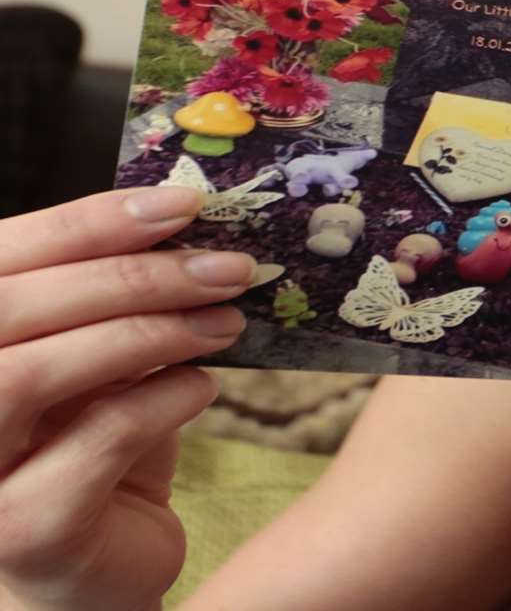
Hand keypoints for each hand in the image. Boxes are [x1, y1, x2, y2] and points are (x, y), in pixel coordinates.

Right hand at [0, 188, 251, 610]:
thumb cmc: (91, 449)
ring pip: (32, 374)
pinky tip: (205, 387)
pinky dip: (162, 400)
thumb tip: (182, 224)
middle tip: (227, 266)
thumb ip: (106, 303)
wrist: (97, 567)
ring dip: (145, 333)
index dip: (83, 222)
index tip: (180, 204)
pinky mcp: (23, 530)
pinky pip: (95, 440)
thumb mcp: (95, 362)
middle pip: (8, 310)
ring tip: (225, 321)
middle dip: (129, 275)